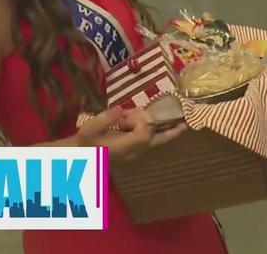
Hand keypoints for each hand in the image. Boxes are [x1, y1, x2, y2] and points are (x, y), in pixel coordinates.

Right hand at [73, 107, 187, 162]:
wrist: (79, 157)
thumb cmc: (83, 142)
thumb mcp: (89, 129)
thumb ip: (105, 119)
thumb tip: (120, 109)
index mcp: (123, 148)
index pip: (143, 134)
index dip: (142, 122)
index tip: (130, 114)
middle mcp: (133, 153)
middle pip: (157, 142)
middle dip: (172, 132)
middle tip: (187, 123)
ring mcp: (134, 155)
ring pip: (155, 143)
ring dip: (166, 132)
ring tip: (179, 123)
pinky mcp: (133, 153)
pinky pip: (150, 143)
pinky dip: (157, 134)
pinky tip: (161, 125)